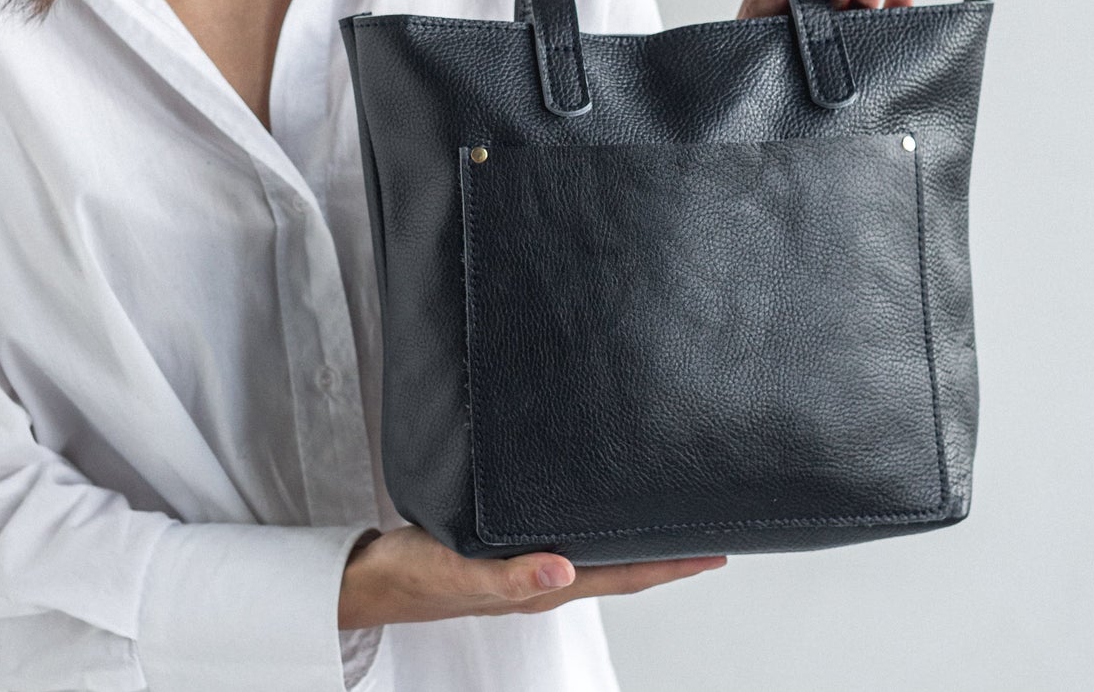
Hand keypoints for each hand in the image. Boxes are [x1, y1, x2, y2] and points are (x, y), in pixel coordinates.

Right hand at [337, 524, 724, 628]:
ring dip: (635, 543)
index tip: (715, 550)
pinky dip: (594, 529)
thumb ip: (511, 576)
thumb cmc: (418, 576)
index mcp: (546, 585)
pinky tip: (596, 509)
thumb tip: (566, 571)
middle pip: (622, 568)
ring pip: (599, 556)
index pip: (624, 575)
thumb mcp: (462, 572)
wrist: (378, 577)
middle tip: (709, 528)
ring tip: (666, 518)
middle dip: (667, 553)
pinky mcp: (509, 549)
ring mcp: (530, 566)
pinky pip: (568, 541)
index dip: (671, 566)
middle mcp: (548, 577)